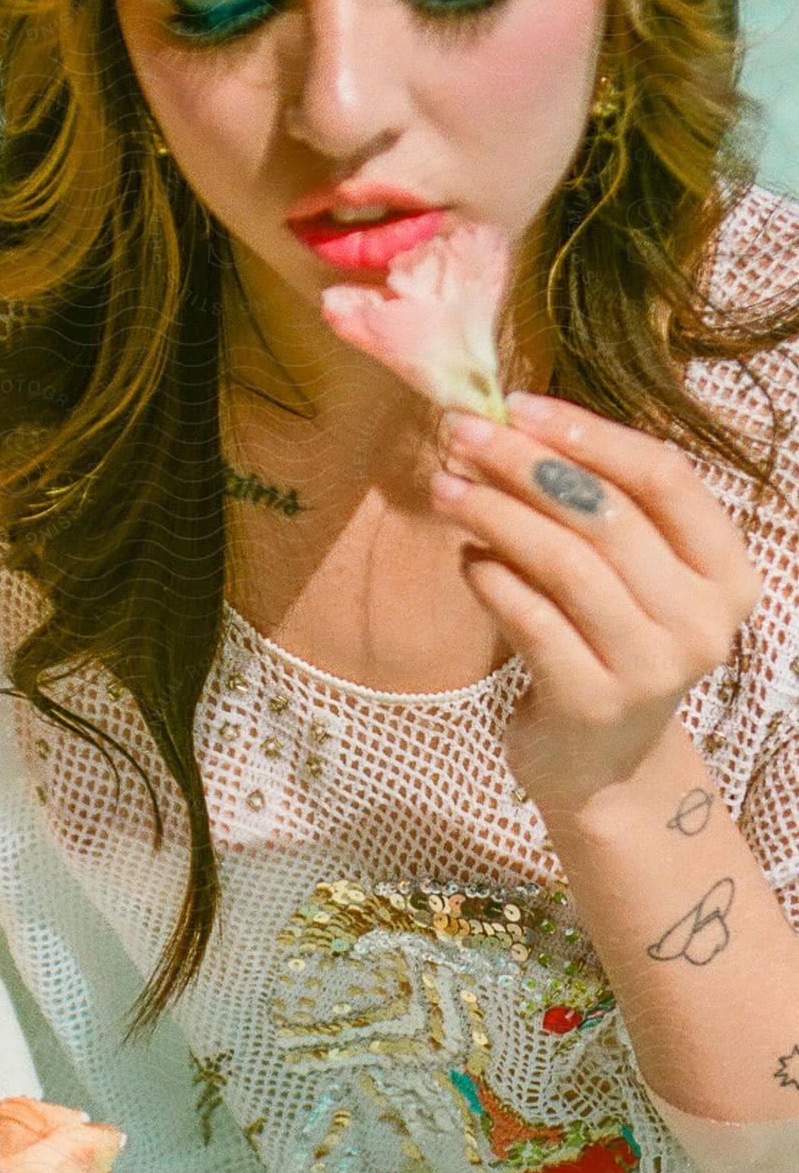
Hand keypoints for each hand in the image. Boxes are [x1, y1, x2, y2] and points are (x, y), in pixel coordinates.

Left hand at [430, 392, 761, 821]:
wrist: (602, 768)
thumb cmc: (606, 648)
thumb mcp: (626, 580)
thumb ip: (596, 511)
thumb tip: (511, 423)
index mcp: (726, 574)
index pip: (667, 478)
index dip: (591, 433)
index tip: (519, 404)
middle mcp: (702, 621)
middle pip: (607, 515)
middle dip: (526, 465)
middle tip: (462, 434)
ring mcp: (651, 668)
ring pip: (566, 564)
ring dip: (497, 515)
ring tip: (446, 489)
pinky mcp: (591, 702)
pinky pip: (531, 621)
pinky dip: (492, 580)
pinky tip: (466, 560)